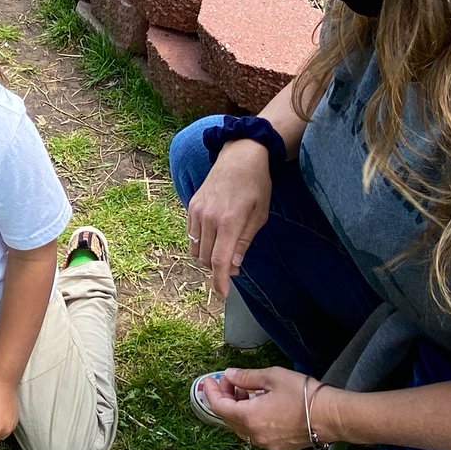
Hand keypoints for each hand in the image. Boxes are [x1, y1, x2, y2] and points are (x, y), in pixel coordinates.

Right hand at [186, 138, 272, 296]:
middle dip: (217, 268)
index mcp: (230, 221)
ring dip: (207, 257)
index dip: (219, 281)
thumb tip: (233, 266)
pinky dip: (200, 243)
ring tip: (223, 250)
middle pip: (205, 258)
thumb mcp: (260, 215)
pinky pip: (191, 234)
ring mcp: (197, 211)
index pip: (219, 260)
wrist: (240, 155)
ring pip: (195, 249)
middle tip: (233, 265)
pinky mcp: (191, 205)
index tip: (222, 294)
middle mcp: (209, 217)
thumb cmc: (256, 184)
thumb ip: (244, 242)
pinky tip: (214, 237)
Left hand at [204, 366, 314, 449]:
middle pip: (228, 418)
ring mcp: (266, 443)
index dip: (211, 392)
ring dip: (237, 408)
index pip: (219, 407)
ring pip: (241, 426)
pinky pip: (255, 432)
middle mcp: (254, 435)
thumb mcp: (271, 377)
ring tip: (245, 390)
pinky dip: (250, 418)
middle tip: (229, 381)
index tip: (209, 380)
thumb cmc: (303, 394)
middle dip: (224, 398)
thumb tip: (229, 375)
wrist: (331, 415)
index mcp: (249, 418)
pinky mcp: (278, 446)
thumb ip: (246, 377)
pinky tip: (259, 404)